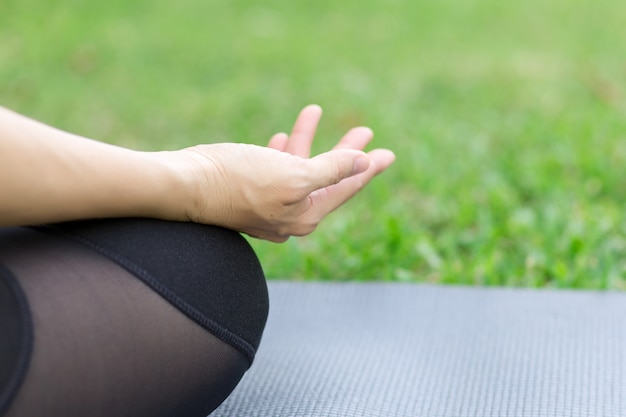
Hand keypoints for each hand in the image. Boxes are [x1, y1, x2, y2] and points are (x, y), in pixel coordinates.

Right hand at [170, 105, 394, 241]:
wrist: (184, 185)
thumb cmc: (238, 180)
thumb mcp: (293, 175)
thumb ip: (331, 170)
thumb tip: (362, 163)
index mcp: (306, 214)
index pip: (346, 188)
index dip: (367, 169)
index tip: (386, 154)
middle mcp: (290, 214)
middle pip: (326, 178)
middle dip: (345, 153)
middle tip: (365, 132)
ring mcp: (269, 203)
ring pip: (298, 168)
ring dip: (309, 141)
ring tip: (316, 112)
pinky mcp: (249, 191)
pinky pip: (273, 168)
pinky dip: (281, 150)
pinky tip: (280, 137)